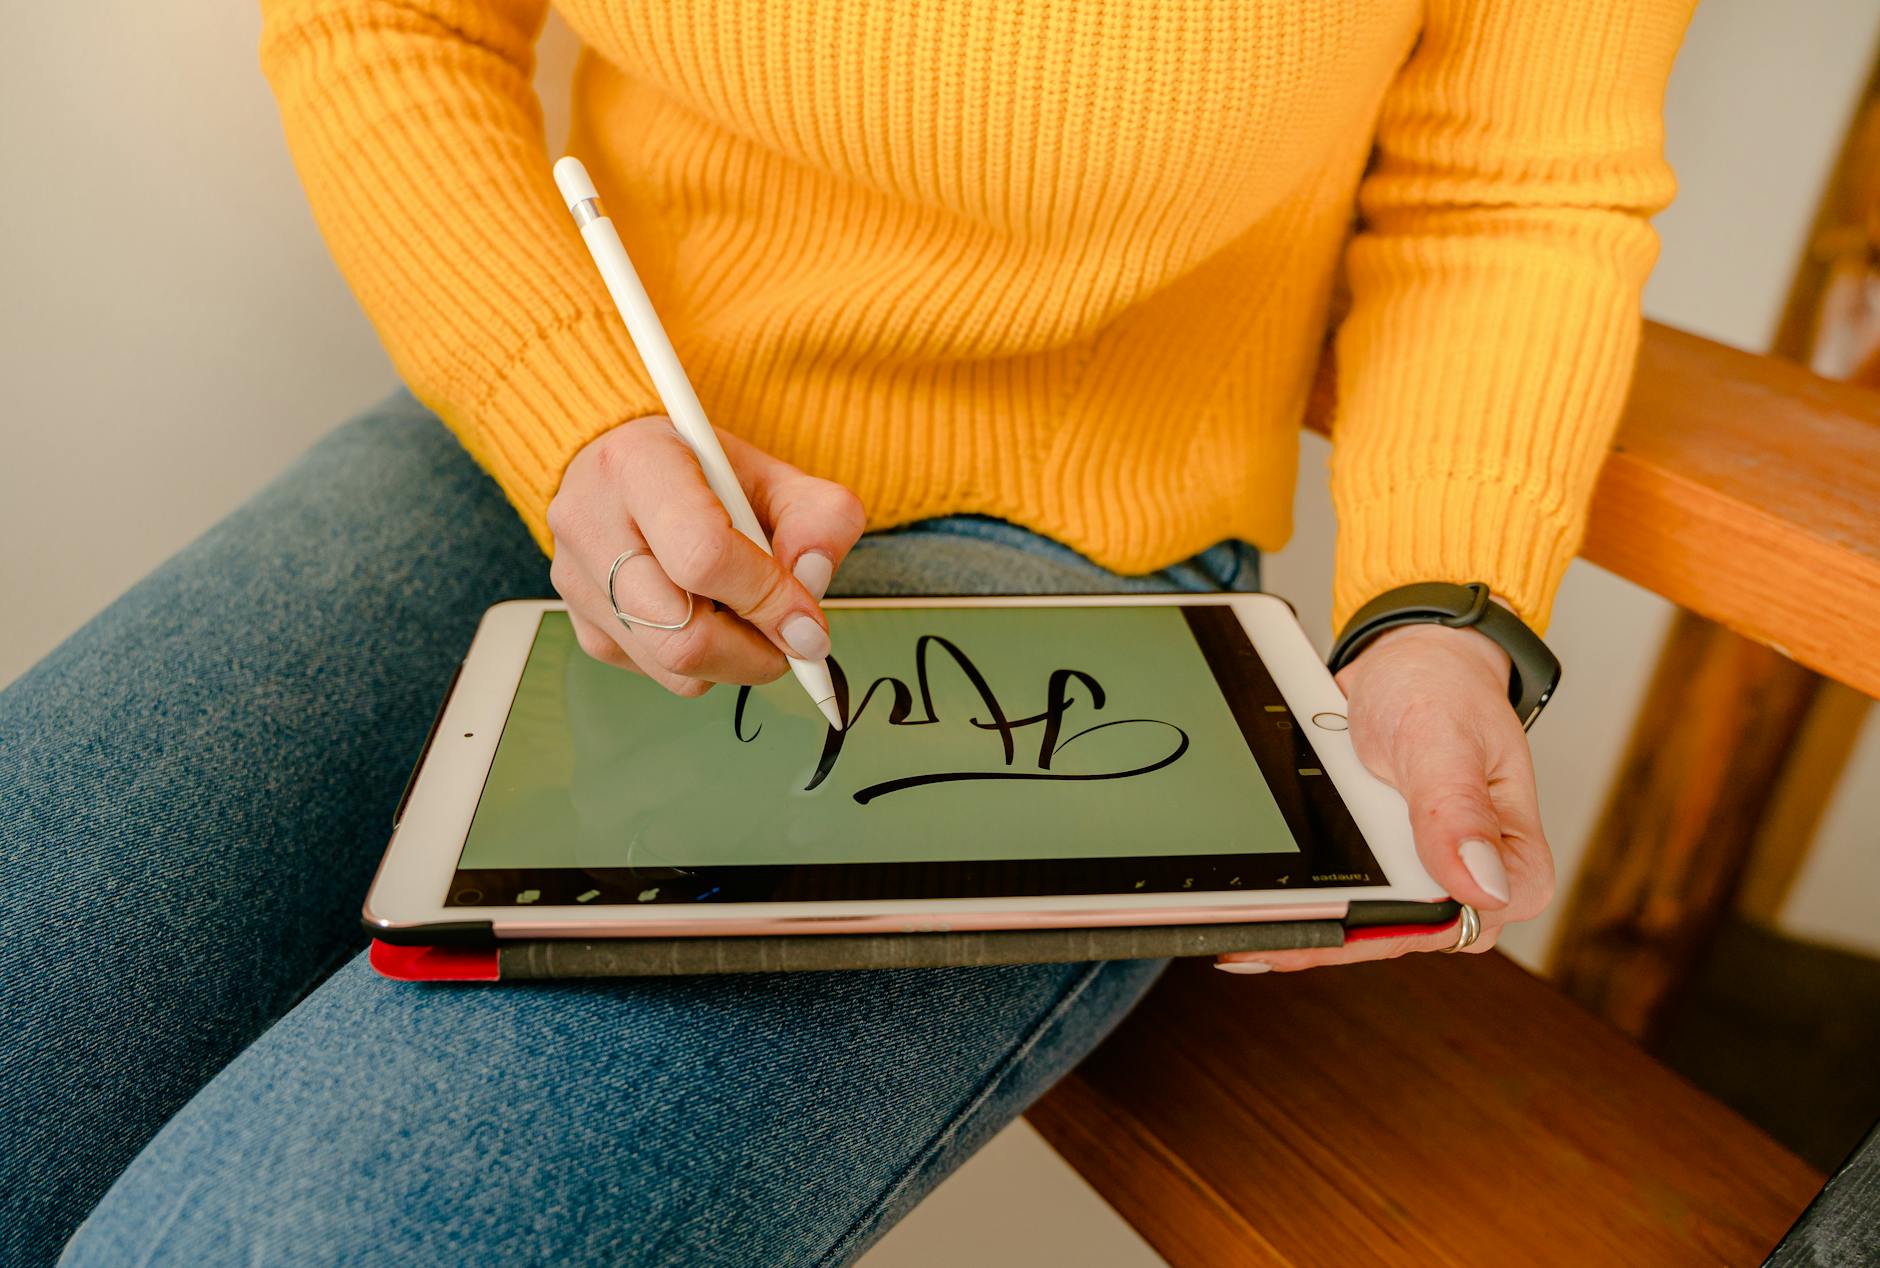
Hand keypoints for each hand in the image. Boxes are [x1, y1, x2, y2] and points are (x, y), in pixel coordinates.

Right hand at [546, 416, 865, 695]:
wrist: (628, 471)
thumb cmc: (702, 473)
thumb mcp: (774, 474)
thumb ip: (817, 517)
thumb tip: (813, 581)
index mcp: (637, 464)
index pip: (702, 556)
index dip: (767, 598)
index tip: (808, 621)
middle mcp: (590, 523)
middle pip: (681, 634)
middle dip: (756, 653)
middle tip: (793, 641)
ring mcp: (576, 581)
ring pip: (673, 667)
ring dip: (734, 661)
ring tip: (751, 618)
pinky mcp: (583, 624)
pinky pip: (657, 673)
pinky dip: (702, 662)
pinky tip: (708, 615)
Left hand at [1216, 618, 1553, 973]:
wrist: (1410, 666)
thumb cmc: (1445, 692)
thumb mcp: (1443, 738)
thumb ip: (1457, 811)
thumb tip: (1480, 885)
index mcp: (1514, 865)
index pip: (1451, 924)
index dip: (1384, 931)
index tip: (1323, 931)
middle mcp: (1474, 886)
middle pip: (1399, 936)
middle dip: (1329, 938)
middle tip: (1253, 936)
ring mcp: (1428, 881)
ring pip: (1366, 928)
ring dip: (1306, 929)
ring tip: (1240, 928)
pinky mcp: (1390, 872)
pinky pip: (1346, 903)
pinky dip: (1303, 907)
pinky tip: (1257, 913)